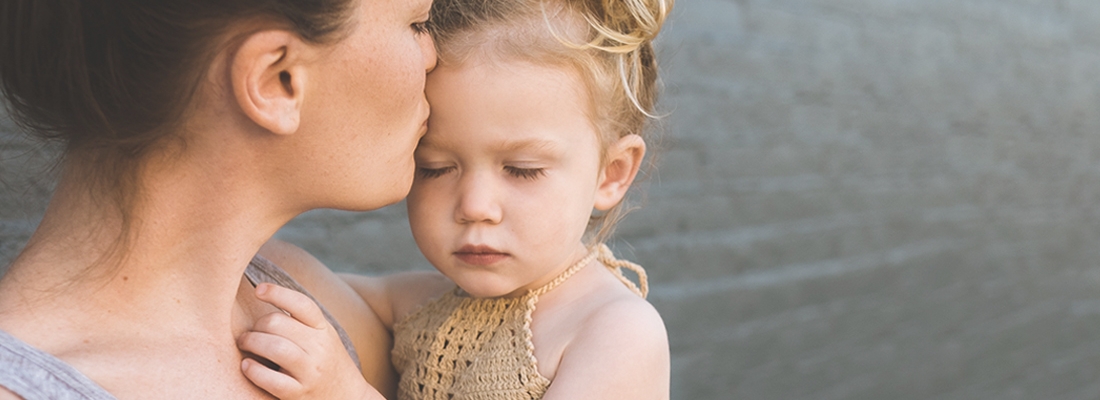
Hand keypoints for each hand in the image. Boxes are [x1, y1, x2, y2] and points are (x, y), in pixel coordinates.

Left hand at [238, 283, 383, 398]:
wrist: (349, 397)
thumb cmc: (328, 363)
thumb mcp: (324, 337)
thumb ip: (302, 321)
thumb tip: (267, 296)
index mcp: (324, 329)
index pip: (301, 304)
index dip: (277, 293)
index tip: (259, 290)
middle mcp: (320, 348)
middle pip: (278, 323)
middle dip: (256, 325)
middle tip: (248, 332)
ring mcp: (311, 372)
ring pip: (275, 348)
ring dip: (252, 342)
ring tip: (244, 344)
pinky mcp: (299, 394)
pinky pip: (271, 380)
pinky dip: (254, 371)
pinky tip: (246, 366)